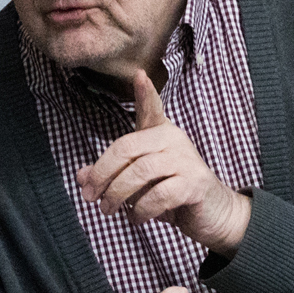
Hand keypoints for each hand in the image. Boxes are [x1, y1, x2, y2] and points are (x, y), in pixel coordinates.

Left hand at [76, 70, 251, 255]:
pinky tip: (136, 218)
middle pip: (127, 148)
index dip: (145, 93)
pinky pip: (159, 195)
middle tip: (90, 196)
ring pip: (140, 171)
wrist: (211, 215)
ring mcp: (186, 160)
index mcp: (160, 133)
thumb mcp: (137, 183)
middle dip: (102, 174)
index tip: (139, 74)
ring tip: (108, 209)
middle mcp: (173, 140)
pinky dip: (141, 209)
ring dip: (117, 194)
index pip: (151, 109)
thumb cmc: (171, 193)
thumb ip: (110, 175)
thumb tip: (81, 177)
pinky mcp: (194, 184)